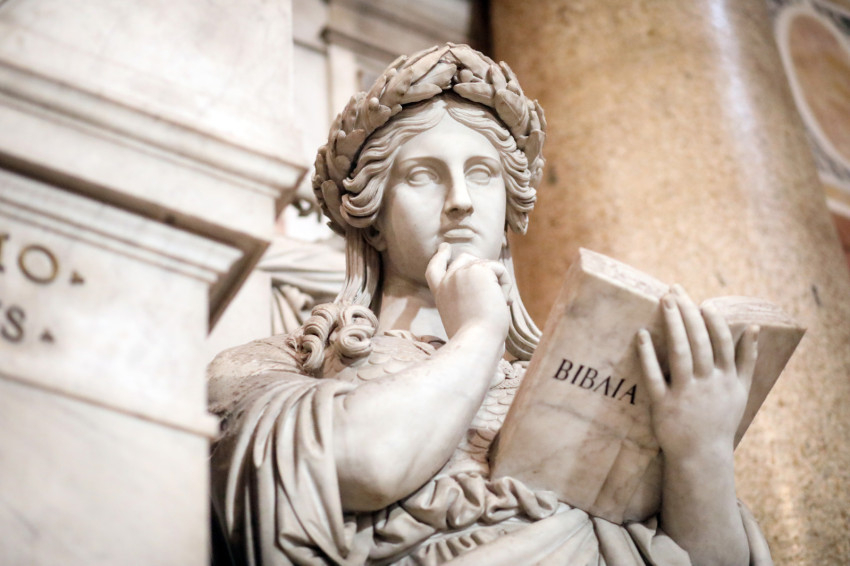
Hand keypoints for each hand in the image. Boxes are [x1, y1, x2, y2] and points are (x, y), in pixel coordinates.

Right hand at [425, 243, 511, 339]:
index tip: (444, 248)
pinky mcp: (477, 269)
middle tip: (492, 272)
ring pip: (486, 265)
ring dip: (498, 284)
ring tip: (499, 305)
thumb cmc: (475, 339)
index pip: (434, 268)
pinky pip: (499, 270)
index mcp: (441, 294)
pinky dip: (506, 286)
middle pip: (464, 259)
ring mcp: (460, 273)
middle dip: (480, 264)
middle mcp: (447, 280)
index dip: (440, 256)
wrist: (477, 341)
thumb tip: (487, 288)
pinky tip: (503, 303)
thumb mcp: (463, 317)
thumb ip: (466, 299)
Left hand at [637, 285, 758, 458]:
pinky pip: (655, 376)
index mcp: (727, 379)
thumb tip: (754, 327)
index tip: (702, 302)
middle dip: (687, 313)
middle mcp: (708, 384)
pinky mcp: (663, 405)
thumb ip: (747, 359)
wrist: (702, 456)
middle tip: (674, 290)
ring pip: (680, 353)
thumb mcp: (741, 391)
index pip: (721, 342)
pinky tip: (641, 334)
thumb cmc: (720, 419)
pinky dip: (648, 355)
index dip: (713, 320)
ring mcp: (686, 394)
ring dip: (672, 325)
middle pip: (700, 342)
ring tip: (663, 301)